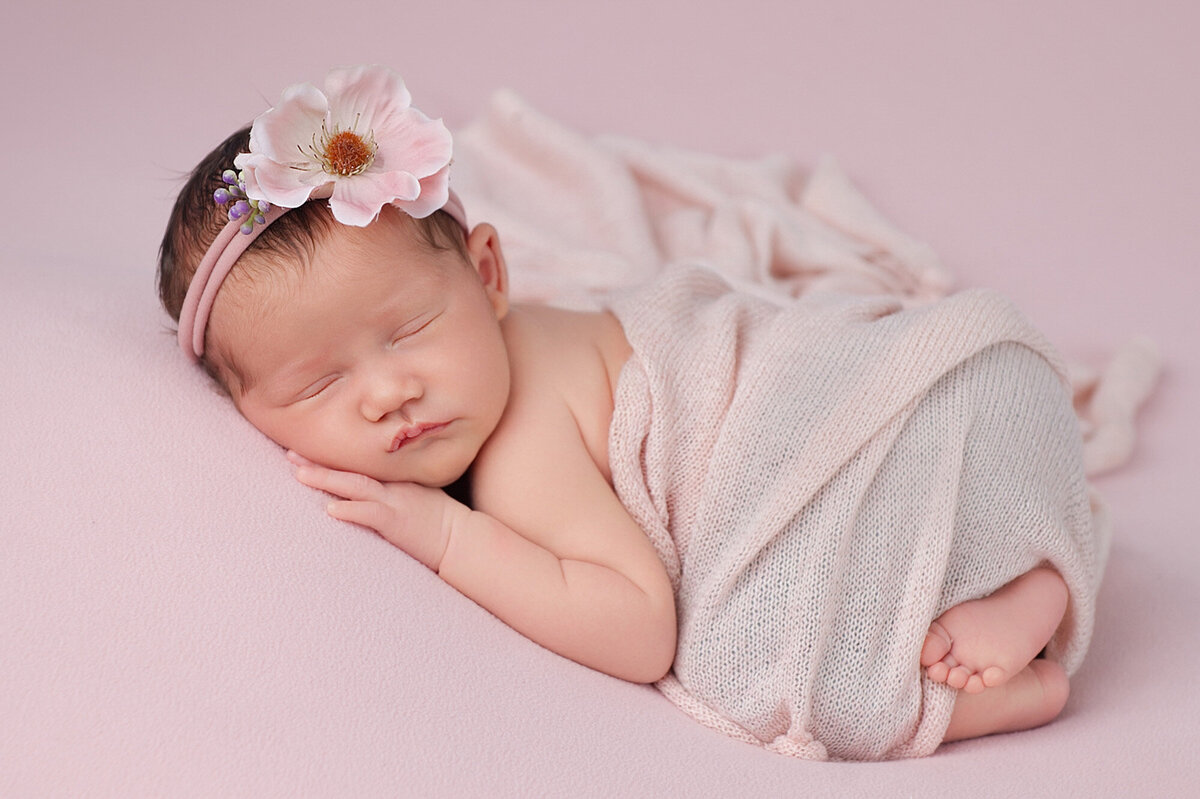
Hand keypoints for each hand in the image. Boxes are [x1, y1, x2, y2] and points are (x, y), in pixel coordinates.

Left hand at [286, 451, 463, 570]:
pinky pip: (371, 514)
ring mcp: (395, 502)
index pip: (358, 465)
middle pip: (350, 470)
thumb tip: (373, 488)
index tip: (303, 450)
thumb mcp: (419, 494)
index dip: (330, 458)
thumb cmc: (440, 521)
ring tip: (299, 474)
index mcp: (395, 480)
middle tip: (289, 454)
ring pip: (356, 486)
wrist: (461, 539)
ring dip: (327, 479)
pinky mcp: (398, 522)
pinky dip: (352, 511)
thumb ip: (397, 487)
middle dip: (319, 463)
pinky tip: (331, 509)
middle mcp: (392, 486)